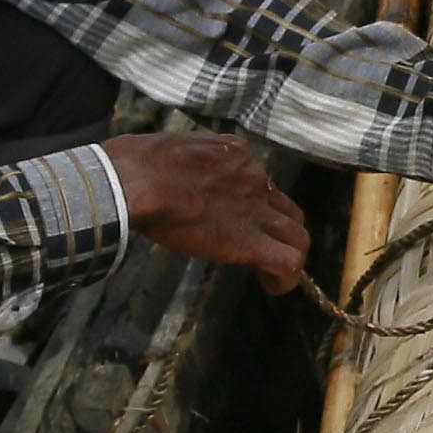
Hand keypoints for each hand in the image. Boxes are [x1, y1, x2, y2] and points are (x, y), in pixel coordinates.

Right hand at [104, 132, 307, 292]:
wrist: (135, 181)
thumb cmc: (135, 164)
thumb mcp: (171, 146)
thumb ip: (185, 158)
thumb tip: (172, 170)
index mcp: (235, 152)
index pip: (257, 179)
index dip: (250, 203)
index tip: (233, 218)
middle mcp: (253, 178)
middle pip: (285, 208)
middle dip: (277, 229)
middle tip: (258, 246)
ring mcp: (256, 210)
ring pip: (296, 234)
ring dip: (288, 253)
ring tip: (270, 273)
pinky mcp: (248, 241)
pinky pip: (288, 260)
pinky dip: (287, 277)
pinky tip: (272, 286)